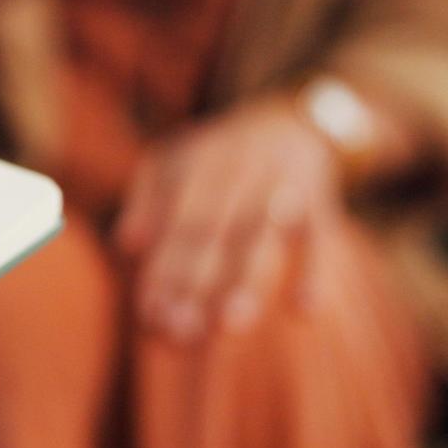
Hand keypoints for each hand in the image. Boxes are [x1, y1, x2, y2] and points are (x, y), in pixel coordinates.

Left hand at [114, 99, 345, 339]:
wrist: (291, 117)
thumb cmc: (219, 153)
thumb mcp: (175, 158)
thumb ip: (146, 199)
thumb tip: (125, 246)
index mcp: (199, 163)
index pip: (176, 222)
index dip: (163, 268)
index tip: (149, 314)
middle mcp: (238, 171)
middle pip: (213, 233)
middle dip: (194, 282)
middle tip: (178, 331)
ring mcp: (282, 184)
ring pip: (261, 237)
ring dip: (246, 281)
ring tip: (230, 325)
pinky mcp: (321, 199)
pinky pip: (320, 237)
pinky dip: (314, 271)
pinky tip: (304, 311)